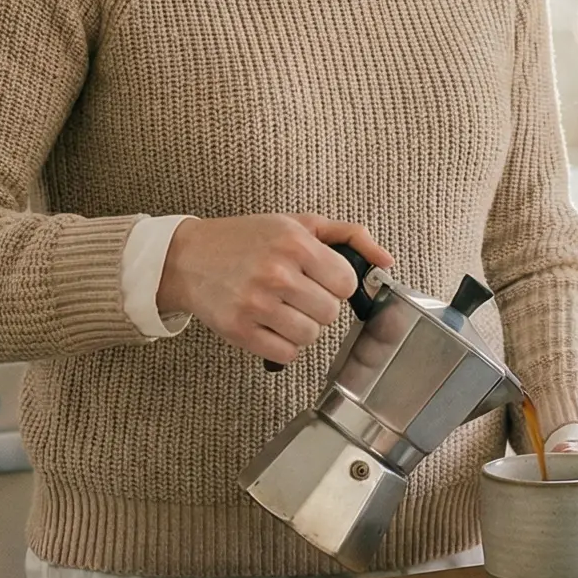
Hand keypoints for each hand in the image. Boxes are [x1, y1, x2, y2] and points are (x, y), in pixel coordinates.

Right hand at [157, 213, 392, 362]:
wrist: (189, 258)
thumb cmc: (248, 239)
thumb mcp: (299, 223)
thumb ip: (349, 237)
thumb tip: (388, 262)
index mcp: (295, 243)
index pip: (346, 283)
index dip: (337, 284)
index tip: (320, 279)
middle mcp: (276, 273)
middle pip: (329, 313)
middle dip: (318, 306)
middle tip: (297, 293)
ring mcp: (256, 304)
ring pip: (310, 337)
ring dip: (302, 327)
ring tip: (282, 309)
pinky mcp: (239, 331)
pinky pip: (286, 355)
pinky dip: (283, 346)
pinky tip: (270, 325)